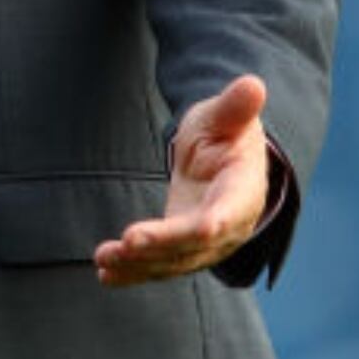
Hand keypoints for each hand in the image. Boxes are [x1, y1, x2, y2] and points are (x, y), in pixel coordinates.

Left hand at [93, 74, 271, 287]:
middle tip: (127, 243)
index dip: (216, 222)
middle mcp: (229, 225)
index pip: (230, 212)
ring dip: (140, 264)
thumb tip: (253, 84)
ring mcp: (206, 243)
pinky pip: (159, 264)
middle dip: (163, 246)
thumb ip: (236, 107)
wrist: (222, 156)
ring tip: (104, 261)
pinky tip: (105, 274)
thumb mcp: (226, 116)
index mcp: (244, 191)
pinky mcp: (182, 248)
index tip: (204, 228)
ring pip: (174, 260)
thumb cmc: (225, 131)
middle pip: (195, 242)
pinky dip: (134, 271)